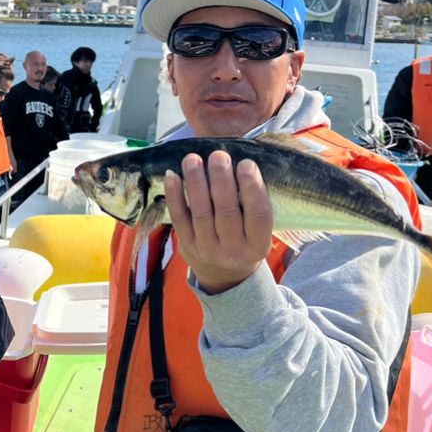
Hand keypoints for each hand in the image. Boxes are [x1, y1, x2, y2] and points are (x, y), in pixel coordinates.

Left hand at [164, 151, 272, 294]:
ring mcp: (207, 249)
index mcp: (258, 245)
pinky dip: (174, 196)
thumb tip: (241, 165)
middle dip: (222, 181)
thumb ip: (253, 206)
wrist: (224, 276)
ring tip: (193, 159)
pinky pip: (179, 218)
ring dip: (196, 183)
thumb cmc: (245, 240)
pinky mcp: (187, 245)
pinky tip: (173, 176)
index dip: (253, 189)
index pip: (258, 215)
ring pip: (201, 213)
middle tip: (219, 155)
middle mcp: (233, 250)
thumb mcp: (258, 232)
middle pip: (227, 212)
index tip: (246, 164)